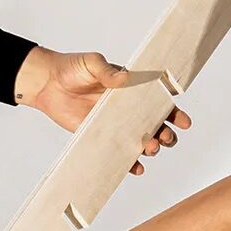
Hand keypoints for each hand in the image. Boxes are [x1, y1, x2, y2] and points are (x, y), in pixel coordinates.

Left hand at [14, 46, 189, 173]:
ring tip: (151, 149)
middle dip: (164, 133)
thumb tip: (125, 78)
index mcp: (130, 89)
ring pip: (139, 140)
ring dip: (149, 147)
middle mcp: (126, 109)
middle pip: (153, 124)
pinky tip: (136, 168)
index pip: (157, 100)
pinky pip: (117, 154)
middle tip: (165, 138)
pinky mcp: (99, 138)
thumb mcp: (91, 63)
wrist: (47, 84)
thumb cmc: (72, 68)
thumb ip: (107, 71)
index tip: (182, 121)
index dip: (172, 112)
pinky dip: (128, 163)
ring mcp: (114, 125)